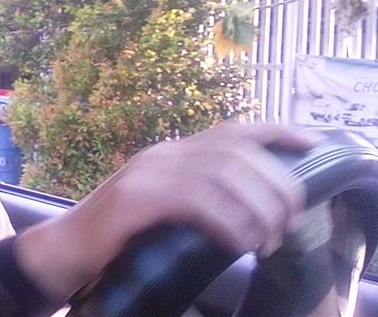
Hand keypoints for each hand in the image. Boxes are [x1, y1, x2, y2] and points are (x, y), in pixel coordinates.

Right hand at [14, 123, 318, 303]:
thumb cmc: (120, 234)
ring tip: (267, 239)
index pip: (232, 130)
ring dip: (256, 208)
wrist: (65, 248)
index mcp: (172, 152)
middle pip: (237, 153)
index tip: (312, 142)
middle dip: (275, 185)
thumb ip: (200, 194)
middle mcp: (161, 154)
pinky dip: (226, 221)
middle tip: (287, 221)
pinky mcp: (134, 199)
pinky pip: (194, 201)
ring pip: (222, 174)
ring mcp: (146, 173)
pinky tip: (236, 241)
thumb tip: (255, 206)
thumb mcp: (166, 205)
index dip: (277, 131)